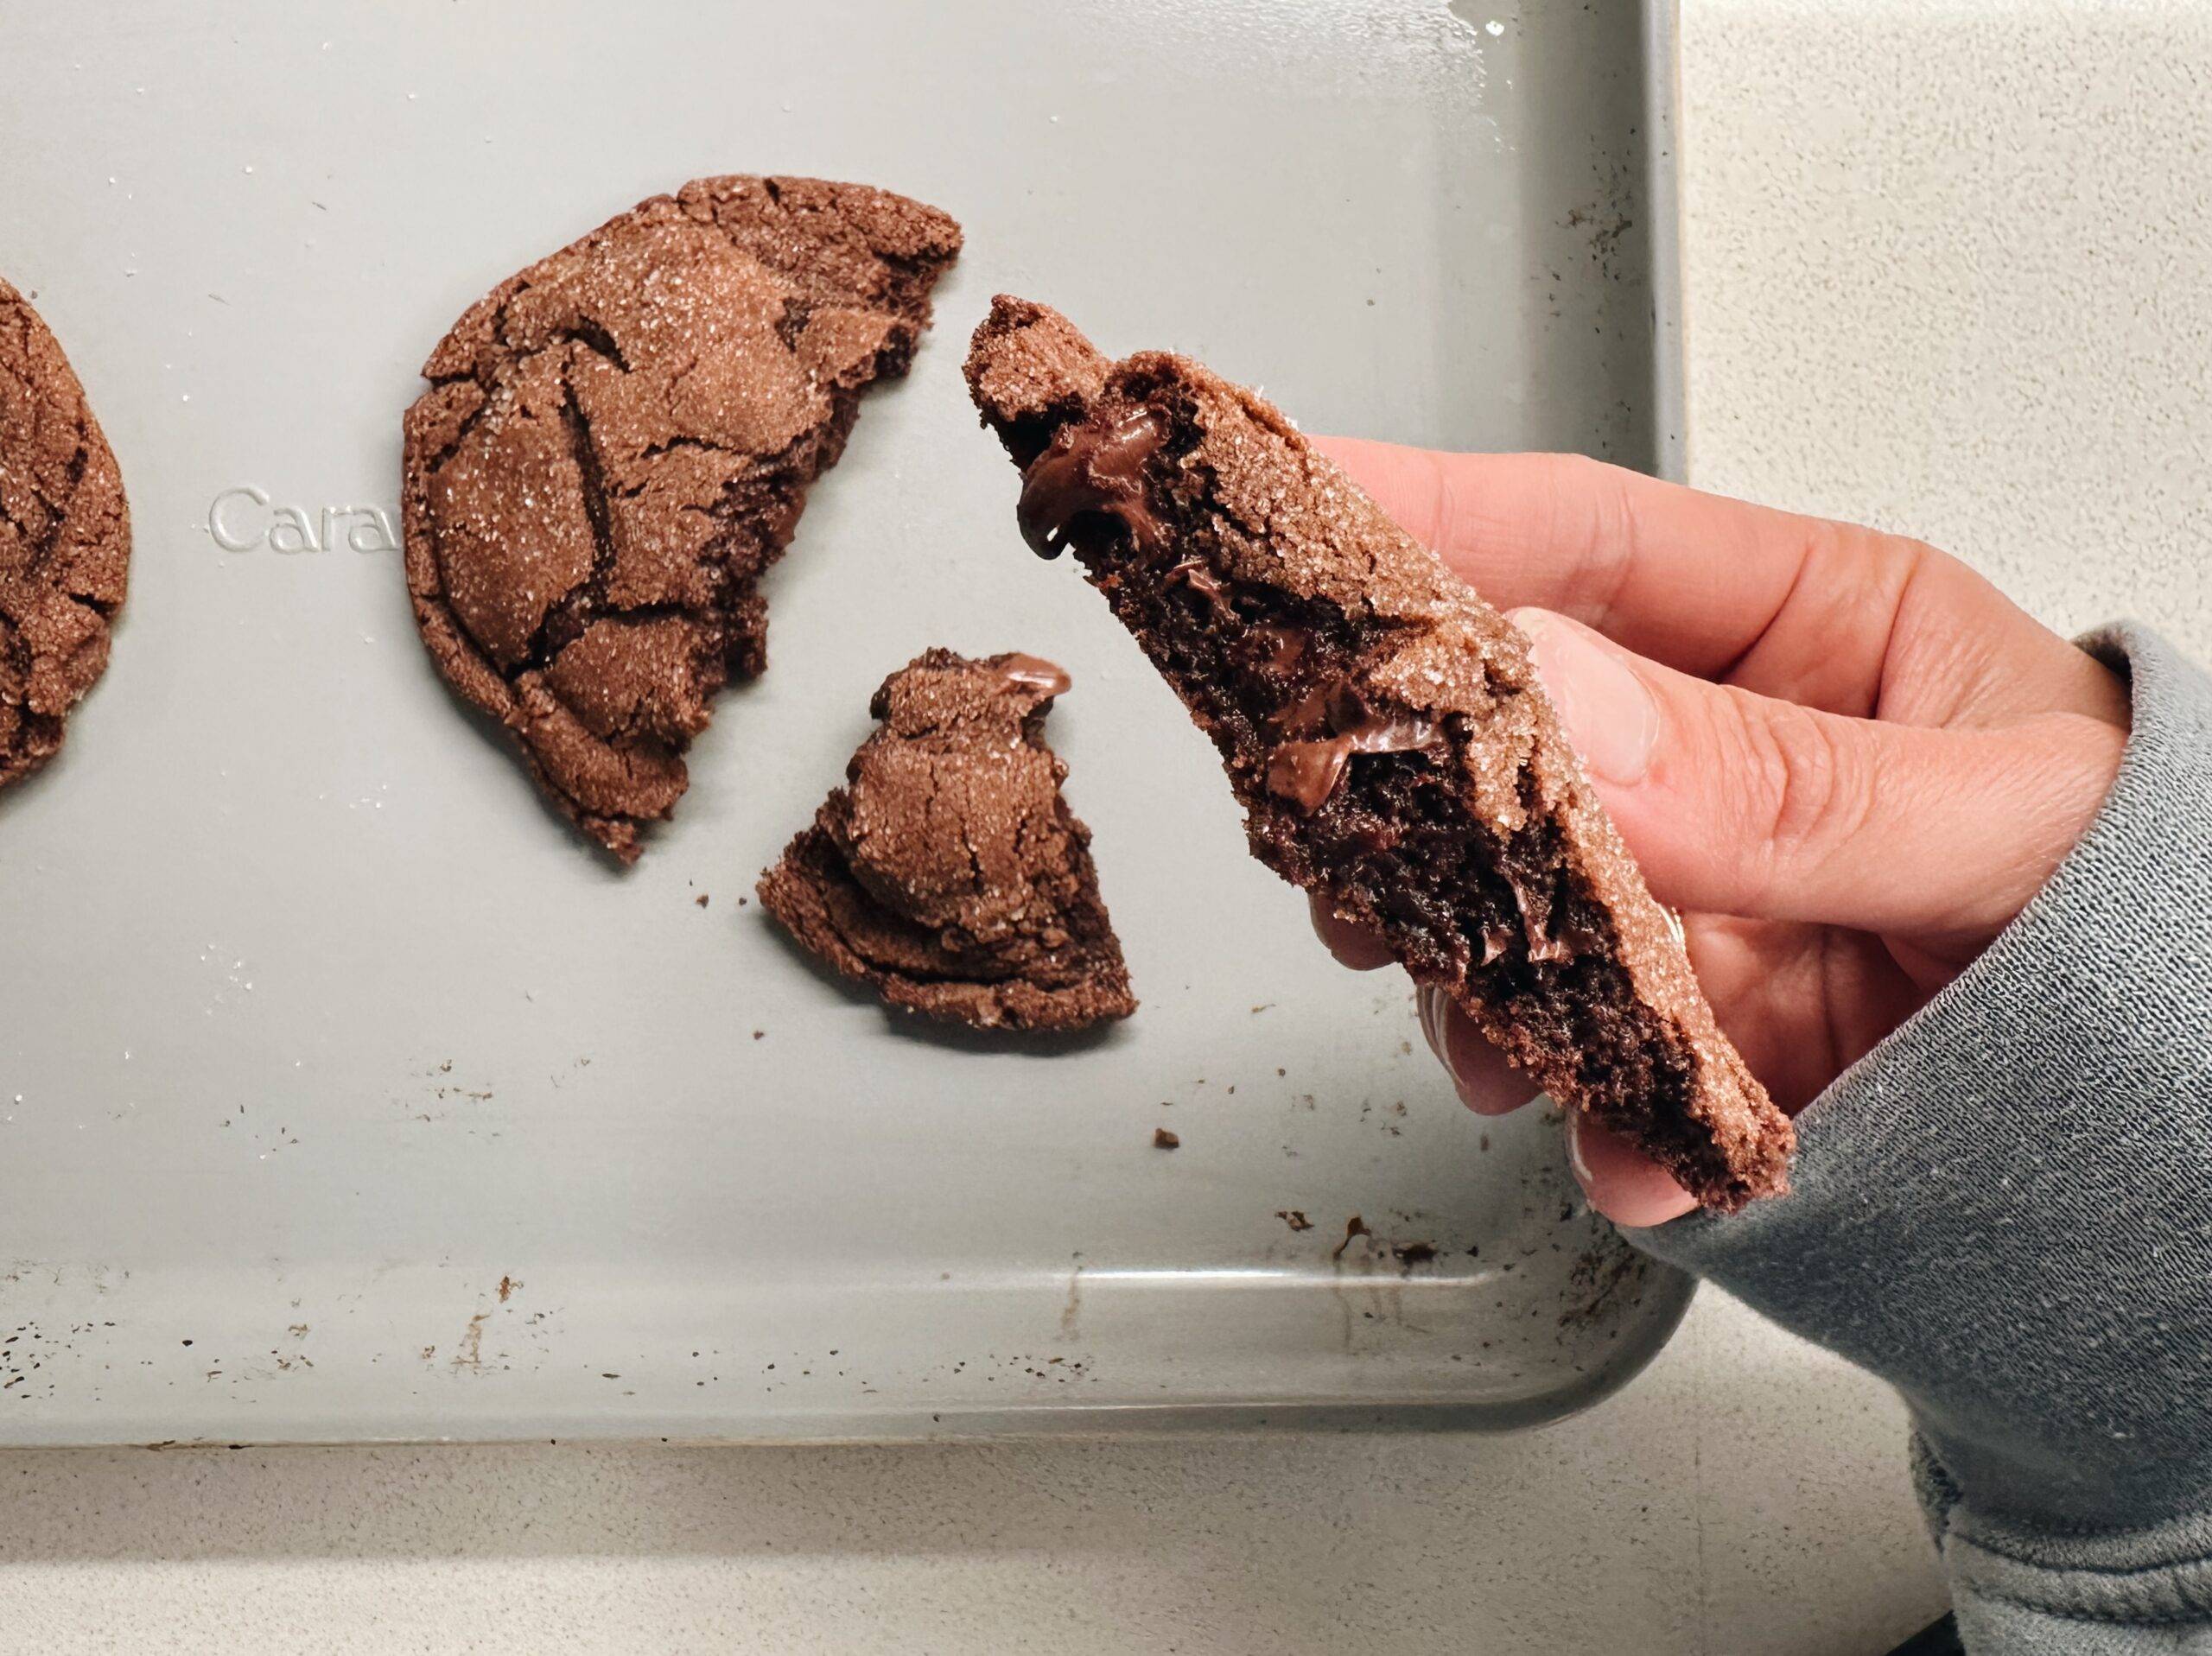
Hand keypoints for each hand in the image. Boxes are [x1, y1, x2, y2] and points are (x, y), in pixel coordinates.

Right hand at [1309, 443, 2129, 1225]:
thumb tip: (1563, 706)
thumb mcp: (2012, 822)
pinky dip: (1587, 1114)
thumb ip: (1790, 781)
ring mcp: (1694, 901)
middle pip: (1498, 732)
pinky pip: (1589, 1062)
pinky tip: (1627, 1144)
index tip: (1288, 512)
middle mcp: (1716, 759)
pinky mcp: (1693, 1036)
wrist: (2206, 1142)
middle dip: (1409, 788)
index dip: (1421, 518)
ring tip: (1505, 1037)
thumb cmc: (2170, 914)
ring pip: (1507, 903)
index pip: (1579, 543)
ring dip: (1476, 973)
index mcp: (1798, 635)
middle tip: (1340, 839)